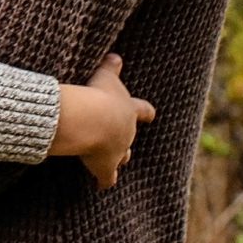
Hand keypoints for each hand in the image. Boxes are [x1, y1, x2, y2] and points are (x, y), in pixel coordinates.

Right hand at [48, 53, 155, 190]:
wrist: (92, 119)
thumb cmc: (98, 95)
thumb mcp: (105, 76)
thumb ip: (111, 67)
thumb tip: (115, 56)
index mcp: (129, 110)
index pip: (143, 110)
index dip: (145, 112)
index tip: (150, 115)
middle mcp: (127, 133)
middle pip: (129, 138)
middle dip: (124, 139)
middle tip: (117, 139)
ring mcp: (118, 151)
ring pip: (121, 158)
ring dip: (117, 159)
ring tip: (110, 162)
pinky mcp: (105, 167)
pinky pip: (106, 178)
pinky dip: (103, 182)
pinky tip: (100, 186)